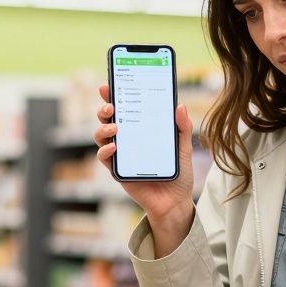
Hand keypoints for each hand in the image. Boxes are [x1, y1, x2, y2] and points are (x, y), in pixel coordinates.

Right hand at [94, 84, 194, 247]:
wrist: (175, 202)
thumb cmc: (178, 173)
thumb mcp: (183, 148)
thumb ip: (182, 128)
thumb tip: (180, 106)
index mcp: (141, 129)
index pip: (125, 108)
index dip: (114, 95)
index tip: (108, 84)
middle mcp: (127, 139)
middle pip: (108, 119)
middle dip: (104, 108)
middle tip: (110, 105)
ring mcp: (120, 155)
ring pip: (102, 136)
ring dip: (103, 128)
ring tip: (114, 126)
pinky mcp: (117, 171)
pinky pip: (105, 158)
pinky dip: (105, 150)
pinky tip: (114, 146)